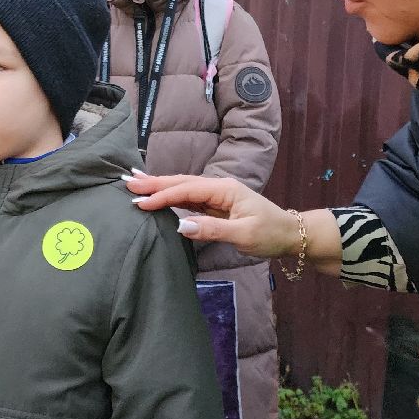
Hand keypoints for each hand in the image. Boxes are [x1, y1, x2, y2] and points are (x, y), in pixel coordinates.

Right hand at [123, 171, 303, 257]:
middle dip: (154, 183)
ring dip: (159, 187)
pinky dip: (171, 196)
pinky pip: (188, 198)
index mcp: (224, 189)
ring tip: (135, 184)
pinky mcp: (216, 206)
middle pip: (181, 183)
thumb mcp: (243, 235)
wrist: (291, 236)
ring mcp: (217, 196)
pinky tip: (158, 195)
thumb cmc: (270, 234)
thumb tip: (180, 225)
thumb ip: (212, 229)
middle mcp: (218, 187)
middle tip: (127, 182)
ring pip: (183, 189)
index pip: (187, 190)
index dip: (162, 195)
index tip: (140, 202)